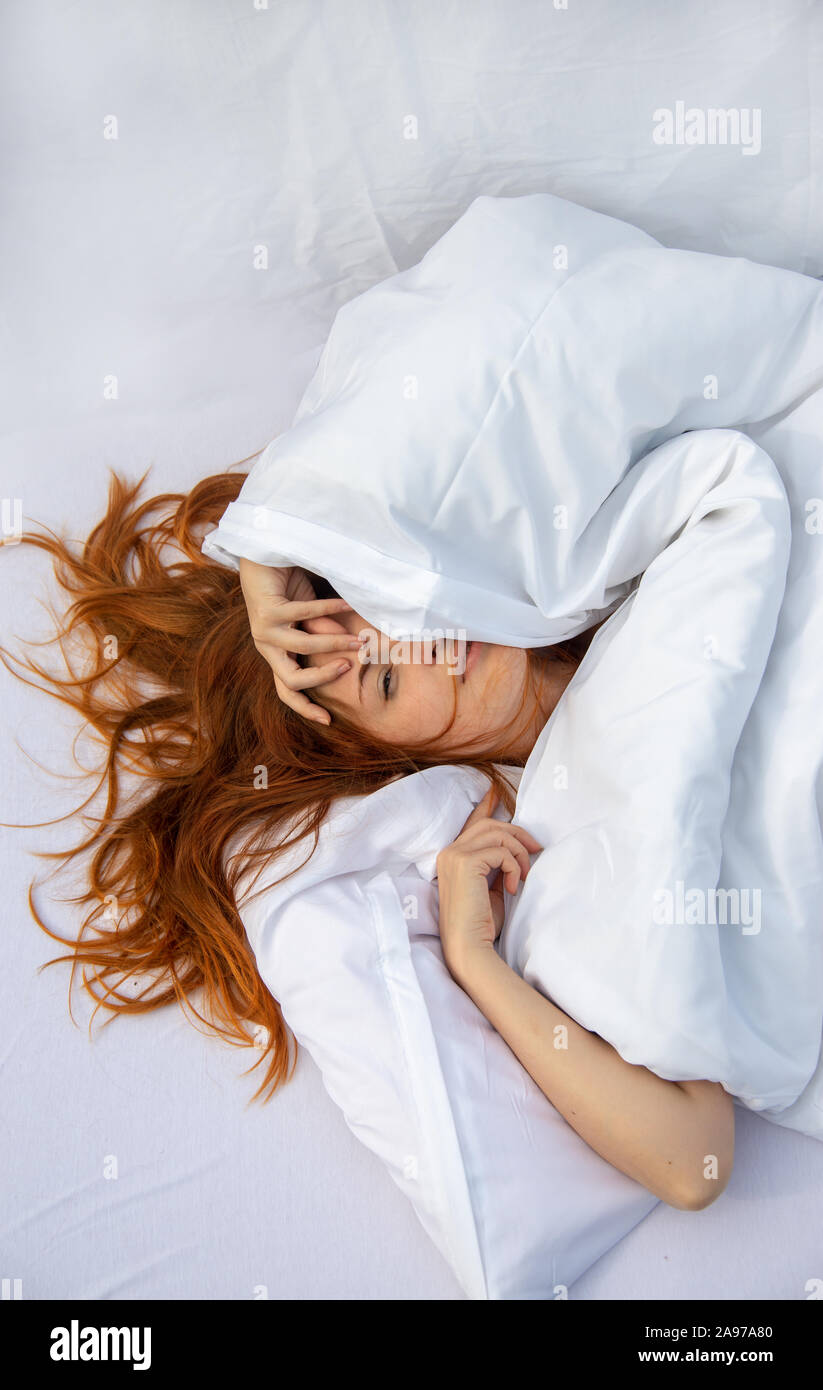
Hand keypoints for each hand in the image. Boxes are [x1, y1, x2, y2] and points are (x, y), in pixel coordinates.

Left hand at [238, 558, 364, 725]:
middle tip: (348, 667)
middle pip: (291, 680)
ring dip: (333, 643)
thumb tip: (347, 649)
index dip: (304, 708)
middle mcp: (265, 645)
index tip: (328, 720)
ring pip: (303, 647)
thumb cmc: (287, 586)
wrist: (264, 555)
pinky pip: (305, 614)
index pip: (287, 690)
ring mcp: (263, 629)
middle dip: (322, 678)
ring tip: (357, 638)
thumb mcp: (310, 616)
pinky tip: (348, 604)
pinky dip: (330, 609)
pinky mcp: (266, 610)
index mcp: (275, 652)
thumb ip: (322, 633)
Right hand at [435, 785, 542, 977]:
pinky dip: (514, 866)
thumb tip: (514, 849)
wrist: (469, 947)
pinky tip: (514, 886)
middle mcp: (449, 852)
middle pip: (491, 825)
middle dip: (518, 835)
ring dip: (518, 852)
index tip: (497, 792)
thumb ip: (496, 866)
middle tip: (536, 852)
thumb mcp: (491, 888)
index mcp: (452, 857)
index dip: (487, 806)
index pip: (473, 824)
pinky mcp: (465, 862)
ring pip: (497, 834)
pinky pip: (501, 851)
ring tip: (523, 876)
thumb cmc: (481, 924)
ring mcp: (454, 855)